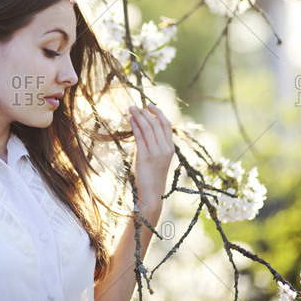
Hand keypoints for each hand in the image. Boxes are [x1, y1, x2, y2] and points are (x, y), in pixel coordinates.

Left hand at [128, 102, 173, 219]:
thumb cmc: (152, 177)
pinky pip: (140, 136)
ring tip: (131, 109)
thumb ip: (153, 145)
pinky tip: (130, 120)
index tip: (149, 105)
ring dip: (139, 116)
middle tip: (135, 106)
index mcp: (170, 148)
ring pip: (148, 128)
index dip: (158, 113)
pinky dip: (135, 126)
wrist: (152, 194)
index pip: (166, 125)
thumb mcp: (156, 159)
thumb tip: (142, 130)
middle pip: (157, 123)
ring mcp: (156, 152)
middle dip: (146, 112)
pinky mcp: (145, 156)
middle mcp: (165, 148)